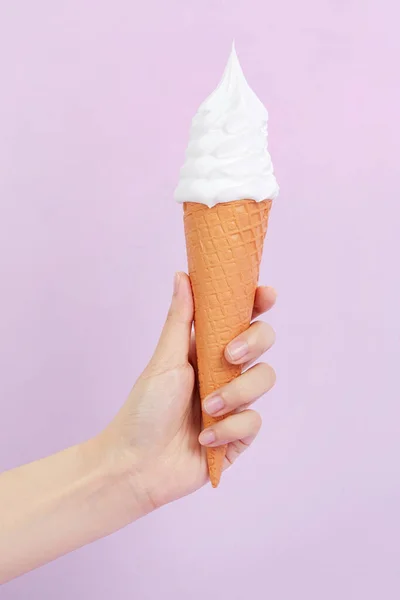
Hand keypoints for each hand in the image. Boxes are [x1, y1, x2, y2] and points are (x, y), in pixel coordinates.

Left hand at [98, 272, 275, 513]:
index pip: (240, 319)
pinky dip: (229, 429)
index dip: (257, 304)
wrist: (137, 465)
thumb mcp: (164, 361)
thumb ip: (180, 320)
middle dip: (254, 343)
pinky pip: (254, 421)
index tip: (266, 294)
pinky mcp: (239, 435)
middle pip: (263, 343)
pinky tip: (204, 437)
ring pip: (264, 379)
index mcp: (206, 350)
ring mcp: (235, 403)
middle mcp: (224, 372)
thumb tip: (183, 274)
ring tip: (206, 408)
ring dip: (236, 394)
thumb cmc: (144, 409)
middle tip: (229, 356)